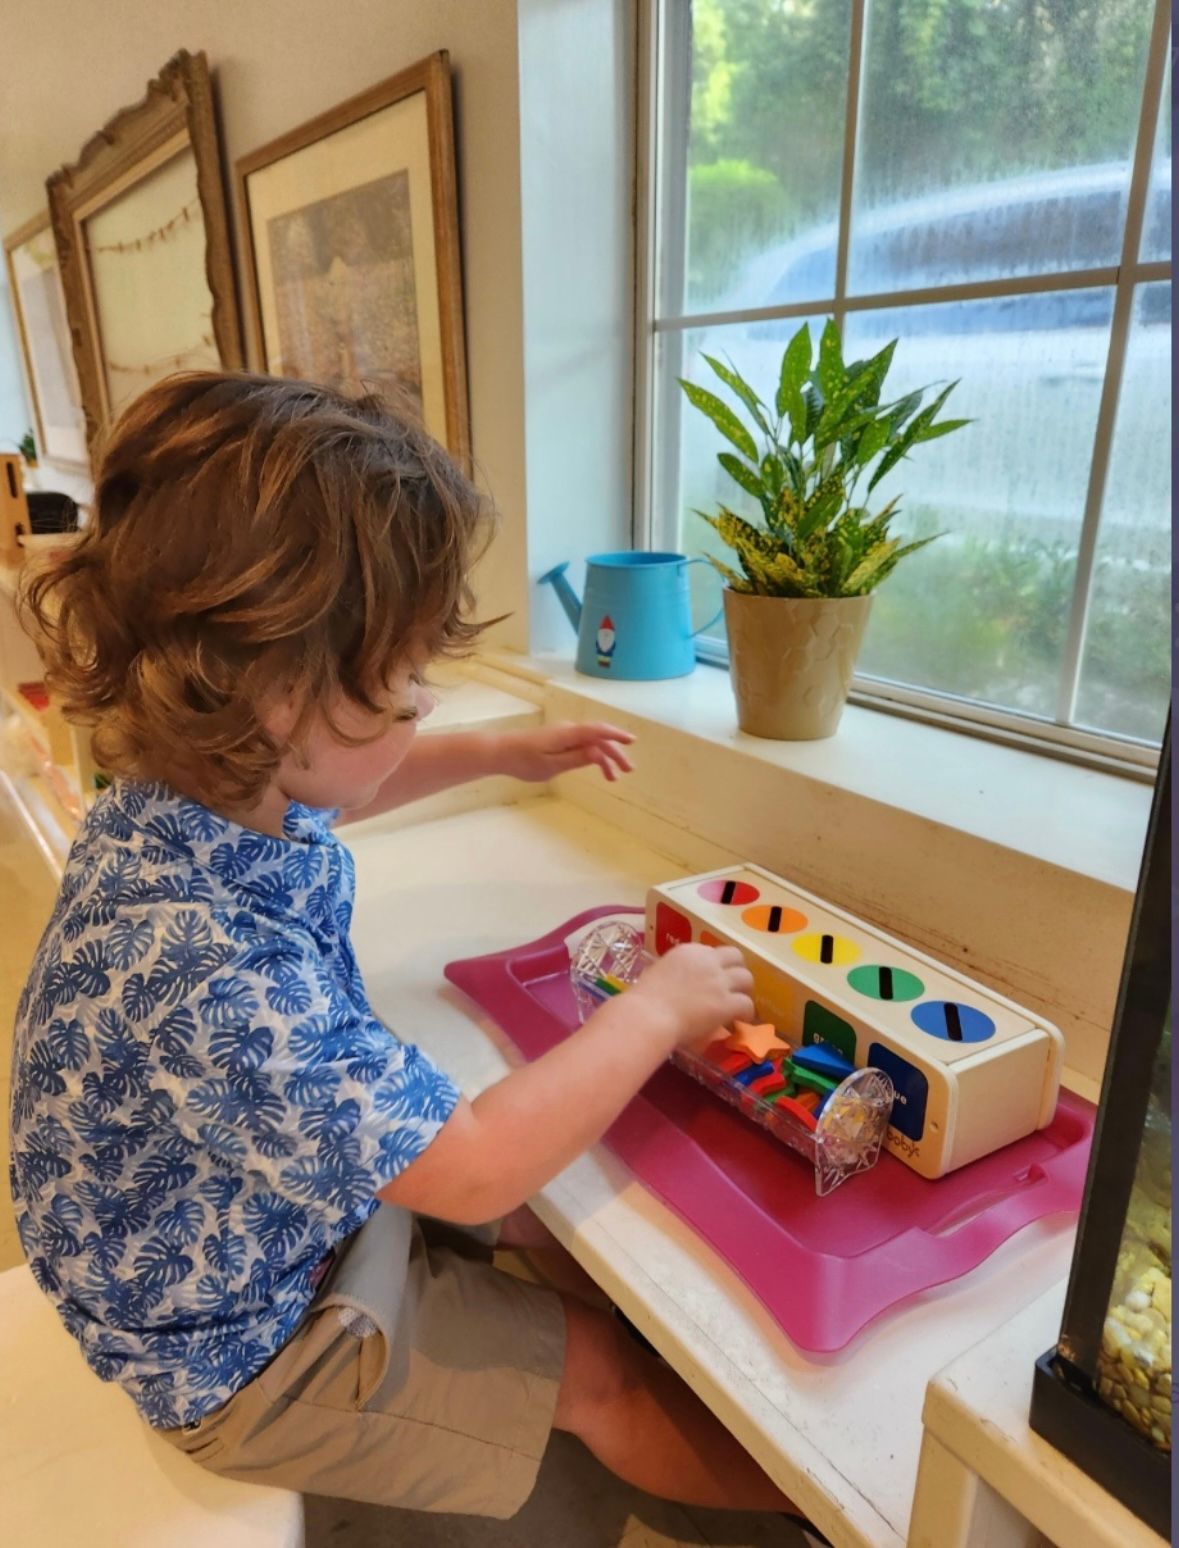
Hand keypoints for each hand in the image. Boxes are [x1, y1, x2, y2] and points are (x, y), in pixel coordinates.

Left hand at [496, 721, 635, 782]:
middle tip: (627, 771)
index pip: (598, 731)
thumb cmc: (524, 760)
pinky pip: (582, 745)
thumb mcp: (552, 765)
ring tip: (613, 778)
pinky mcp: (558, 740)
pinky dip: (592, 755)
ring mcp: (564, 734)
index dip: (616, 735)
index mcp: (568, 734)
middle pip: (598, 739)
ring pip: (591, 743)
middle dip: (615, 753)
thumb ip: (577, 758)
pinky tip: (596, 766)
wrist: (501, 752)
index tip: (632, 741)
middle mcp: (569, 730)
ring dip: (605, 757)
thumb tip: (600, 754)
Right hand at [629, 944, 753, 1050]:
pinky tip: (739, 1020)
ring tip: (738, 1003)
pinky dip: (745, 1013)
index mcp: (689, 951)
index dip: (715, 965)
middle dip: (736, 971)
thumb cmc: (644, 999)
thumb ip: (673, 971)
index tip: (712, 977)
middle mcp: (708, 961)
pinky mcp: (727, 1003)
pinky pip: (747, 1004)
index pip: (712, 951)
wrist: (648, 1016)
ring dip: (743, 990)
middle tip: (732, 987)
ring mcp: (719, 981)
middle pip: (736, 957)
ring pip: (746, 978)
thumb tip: (677, 982)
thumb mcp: (657, 972)